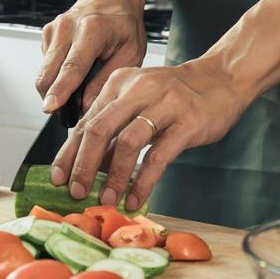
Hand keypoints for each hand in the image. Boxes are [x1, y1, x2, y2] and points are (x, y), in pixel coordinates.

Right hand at [35, 0, 157, 113]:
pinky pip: (46, 65)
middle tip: (66, 116)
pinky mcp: (47, 34)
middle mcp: (68, 26)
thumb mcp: (131, 53)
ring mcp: (54, 29)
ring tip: (75, 96)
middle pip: (50, 71)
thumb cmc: (124, 23)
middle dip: (52, 98)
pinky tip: (73, 76)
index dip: (61, 90)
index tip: (50, 107)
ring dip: (54, 89)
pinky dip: (55, 77)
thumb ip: (108, 80)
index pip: (72, 65)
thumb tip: (87, 106)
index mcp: (92, 29)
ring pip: (44, 71)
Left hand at [50, 58, 246, 207]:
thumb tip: (89, 165)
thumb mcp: (139, 101)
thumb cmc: (177, 95)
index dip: (68, 152)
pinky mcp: (187, 123)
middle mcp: (138, 90)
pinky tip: (135, 198)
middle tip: (76, 192)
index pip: (86, 121)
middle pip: (99, 130)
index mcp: (119, 83)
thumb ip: (115, 128)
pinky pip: (158, 157)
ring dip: (113, 176)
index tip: (58, 178)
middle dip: (82, 165)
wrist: (222, 79)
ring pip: (127, 143)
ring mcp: (164, 105)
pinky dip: (142, 182)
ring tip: (106, 199)